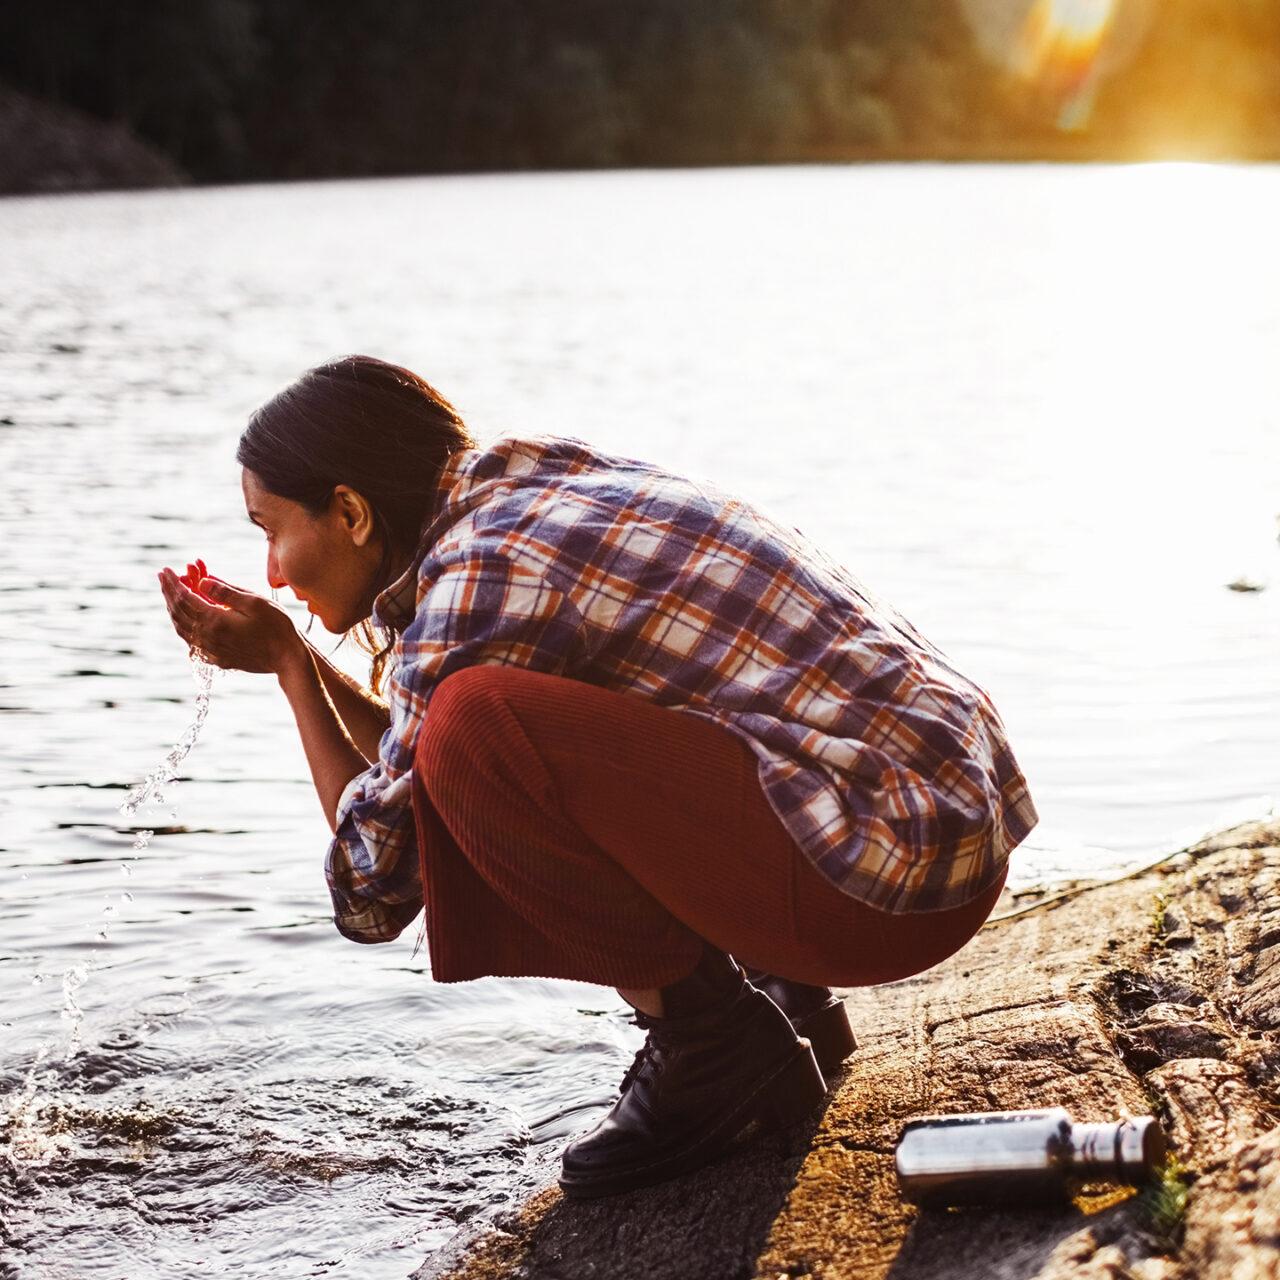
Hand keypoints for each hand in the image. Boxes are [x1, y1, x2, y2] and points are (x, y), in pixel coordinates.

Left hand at [158, 564, 301, 674]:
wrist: (287, 659)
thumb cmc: (276, 627)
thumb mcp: (255, 602)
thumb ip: (226, 592)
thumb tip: (201, 582)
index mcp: (215, 620)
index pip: (184, 598)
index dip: (174, 582)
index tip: (166, 569)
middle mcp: (207, 637)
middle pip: (178, 612)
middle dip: (168, 592)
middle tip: (163, 577)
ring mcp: (211, 650)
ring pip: (182, 628)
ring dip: (173, 610)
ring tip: (170, 595)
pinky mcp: (218, 658)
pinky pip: (192, 641)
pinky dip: (184, 626)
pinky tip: (186, 620)